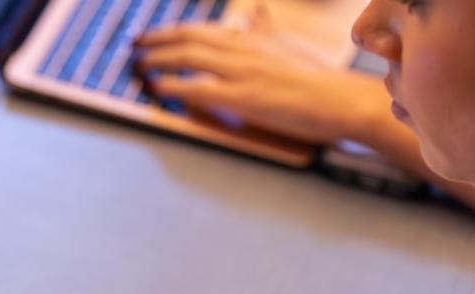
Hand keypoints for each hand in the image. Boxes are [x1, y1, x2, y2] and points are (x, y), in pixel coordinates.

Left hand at [134, 12, 388, 144]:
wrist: (341, 99)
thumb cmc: (316, 77)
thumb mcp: (288, 45)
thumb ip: (266, 30)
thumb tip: (256, 13)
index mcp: (251, 37)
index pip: (201, 29)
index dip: (170, 32)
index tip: (149, 36)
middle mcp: (243, 48)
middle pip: (188, 38)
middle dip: (155, 41)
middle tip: (133, 48)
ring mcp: (242, 72)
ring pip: (189, 58)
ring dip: (157, 60)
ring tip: (138, 66)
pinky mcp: (243, 97)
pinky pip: (198, 87)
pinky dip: (172, 85)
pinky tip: (156, 87)